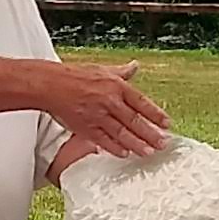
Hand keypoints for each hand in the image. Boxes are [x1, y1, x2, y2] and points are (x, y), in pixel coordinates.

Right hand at [39, 61, 169, 157]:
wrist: (51, 85)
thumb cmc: (76, 76)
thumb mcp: (103, 70)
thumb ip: (122, 72)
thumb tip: (135, 66)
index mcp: (116, 86)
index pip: (141, 102)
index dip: (156, 114)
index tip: (166, 124)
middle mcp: (109, 101)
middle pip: (134, 120)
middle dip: (150, 134)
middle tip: (163, 144)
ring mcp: (98, 115)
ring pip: (121, 133)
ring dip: (136, 144)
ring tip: (148, 152)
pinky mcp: (86, 127)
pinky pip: (103, 140)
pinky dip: (114, 147)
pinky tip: (125, 153)